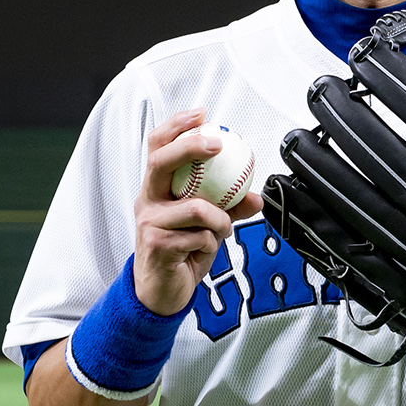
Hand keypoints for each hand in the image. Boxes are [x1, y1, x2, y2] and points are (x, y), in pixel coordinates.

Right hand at [133, 108, 262, 315]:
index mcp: (156, 188)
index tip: (202, 113)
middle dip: (189, 147)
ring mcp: (149, 222)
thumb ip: (229, 207)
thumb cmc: (182, 252)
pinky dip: (211, 242)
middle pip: (161, 161)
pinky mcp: (156, 244)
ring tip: (221, 228)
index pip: (158, 147)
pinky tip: (203, 250)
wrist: (162, 292)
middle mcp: (147, 200)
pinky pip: (199, 235)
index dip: (177, 126)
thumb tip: (257, 197)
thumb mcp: (208, 224)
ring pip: (195, 207)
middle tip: (217, 144)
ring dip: (219, 219)